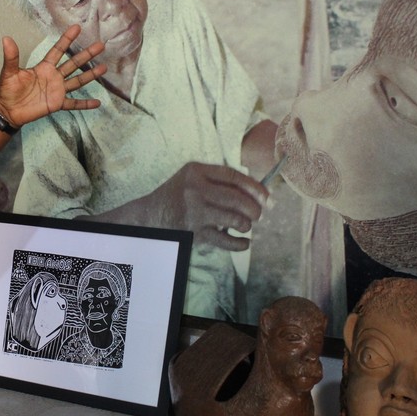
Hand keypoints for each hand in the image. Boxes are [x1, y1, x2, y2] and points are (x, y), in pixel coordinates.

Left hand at [0, 24, 105, 127]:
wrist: (8, 110)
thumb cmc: (7, 90)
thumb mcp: (9, 73)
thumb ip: (11, 57)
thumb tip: (6, 38)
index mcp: (44, 67)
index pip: (58, 50)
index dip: (67, 39)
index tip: (77, 28)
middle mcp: (53, 77)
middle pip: (73, 63)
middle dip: (86, 54)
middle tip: (100, 45)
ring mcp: (57, 90)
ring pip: (77, 81)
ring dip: (90, 75)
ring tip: (104, 67)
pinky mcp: (57, 104)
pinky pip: (74, 104)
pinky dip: (85, 104)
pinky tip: (97, 102)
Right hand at [143, 162, 268, 251]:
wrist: (150, 215)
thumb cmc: (177, 194)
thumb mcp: (192, 177)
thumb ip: (219, 180)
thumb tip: (257, 192)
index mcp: (196, 171)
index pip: (233, 176)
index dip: (254, 187)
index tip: (266, 197)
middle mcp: (195, 190)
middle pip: (237, 199)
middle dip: (254, 209)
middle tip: (258, 214)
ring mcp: (195, 212)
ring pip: (234, 219)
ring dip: (246, 225)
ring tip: (246, 226)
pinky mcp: (194, 232)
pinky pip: (225, 240)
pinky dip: (240, 244)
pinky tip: (244, 242)